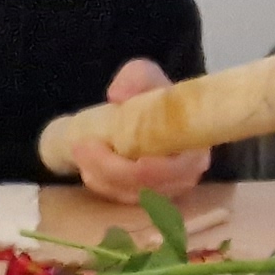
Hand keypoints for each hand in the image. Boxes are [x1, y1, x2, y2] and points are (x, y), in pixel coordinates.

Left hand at [67, 58, 211, 202]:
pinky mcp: (144, 198)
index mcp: (194, 149)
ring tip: (79, 151)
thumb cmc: (152, 95)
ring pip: (130, 195)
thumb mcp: (144, 76)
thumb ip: (135, 79)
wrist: (145, 113)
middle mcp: (184, 177)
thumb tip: (118, 95)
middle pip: (149, 188)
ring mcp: (163, 192)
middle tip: (82, 147)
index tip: (135, 160)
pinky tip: (86, 166)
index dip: (156, 171)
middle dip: (112, 171)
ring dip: (100, 177)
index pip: (179, 170)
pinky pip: (119, 198)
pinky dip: (100, 184)